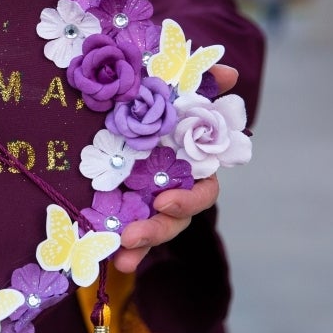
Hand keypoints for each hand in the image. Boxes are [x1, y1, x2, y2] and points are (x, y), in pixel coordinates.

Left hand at [110, 63, 235, 272]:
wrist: (104, 101)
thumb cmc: (146, 96)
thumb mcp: (166, 85)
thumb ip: (199, 82)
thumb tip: (228, 74)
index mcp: (187, 164)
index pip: (203, 192)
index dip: (189, 200)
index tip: (164, 201)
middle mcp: (170, 187)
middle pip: (175, 219)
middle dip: (157, 230)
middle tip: (133, 234)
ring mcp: (144, 200)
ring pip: (150, 232)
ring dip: (138, 246)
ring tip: (121, 256)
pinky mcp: (117, 207)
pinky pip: (121, 233)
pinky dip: (115, 248)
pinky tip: (108, 259)